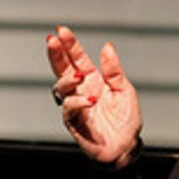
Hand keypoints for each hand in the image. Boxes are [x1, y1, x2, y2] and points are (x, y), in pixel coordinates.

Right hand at [45, 25, 142, 166]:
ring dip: (67, 80)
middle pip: (62, 69)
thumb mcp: (125, 90)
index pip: (77, 59)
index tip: (61, 30)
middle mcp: (80, 91)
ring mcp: (75, 106)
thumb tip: (107, 47)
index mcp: (93, 80)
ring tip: (79, 75)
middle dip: (56, 54)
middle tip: (52, 41)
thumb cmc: (125, 120)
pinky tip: (90, 99)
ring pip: (60, 88)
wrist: (126, 147)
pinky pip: (69, 110)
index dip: (69, 45)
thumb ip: (114, 71)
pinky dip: (78, 102)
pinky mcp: (74, 122)